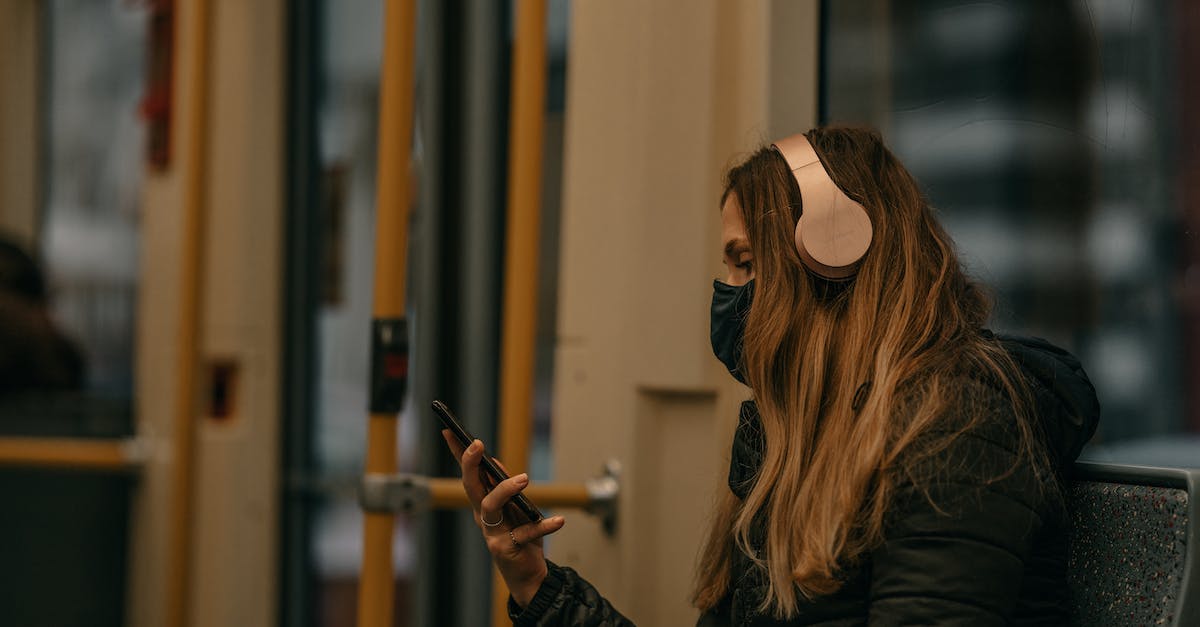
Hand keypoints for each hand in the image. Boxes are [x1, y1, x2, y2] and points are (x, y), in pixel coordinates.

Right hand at [442, 430, 566, 607]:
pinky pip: (524, 533)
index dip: (457, 454)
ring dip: (505, 489)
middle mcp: (482, 516)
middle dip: (469, 464)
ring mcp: (491, 533)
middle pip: (470, 487)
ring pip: (490, 506)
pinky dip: (542, 526)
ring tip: (524, 479)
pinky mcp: (506, 548)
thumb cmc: (522, 537)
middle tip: (477, 444)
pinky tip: (558, 520)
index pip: (469, 475)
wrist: (528, 574)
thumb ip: (505, 486)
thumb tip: (495, 463)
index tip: (449, 431)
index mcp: (483, 504)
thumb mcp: (516, 507)